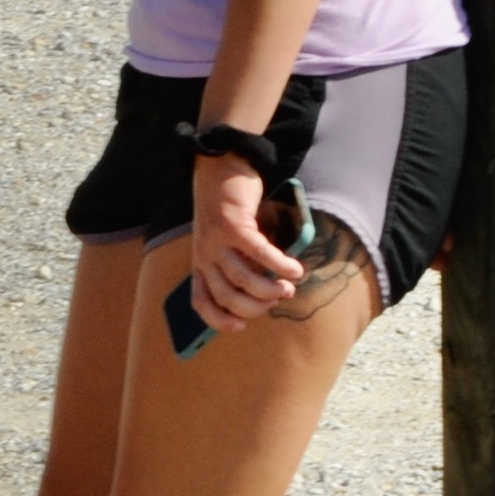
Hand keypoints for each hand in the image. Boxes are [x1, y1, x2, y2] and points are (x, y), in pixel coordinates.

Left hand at [187, 152, 304, 329]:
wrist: (220, 168)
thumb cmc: (228, 210)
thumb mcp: (226, 243)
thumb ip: (240, 265)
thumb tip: (268, 292)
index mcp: (200, 264)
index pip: (201, 302)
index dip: (219, 321)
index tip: (242, 327)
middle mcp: (204, 256)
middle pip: (227, 297)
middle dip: (255, 307)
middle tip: (277, 299)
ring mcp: (216, 241)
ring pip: (242, 280)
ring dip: (270, 290)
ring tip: (289, 287)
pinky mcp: (232, 225)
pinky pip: (258, 253)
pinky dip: (279, 265)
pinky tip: (294, 270)